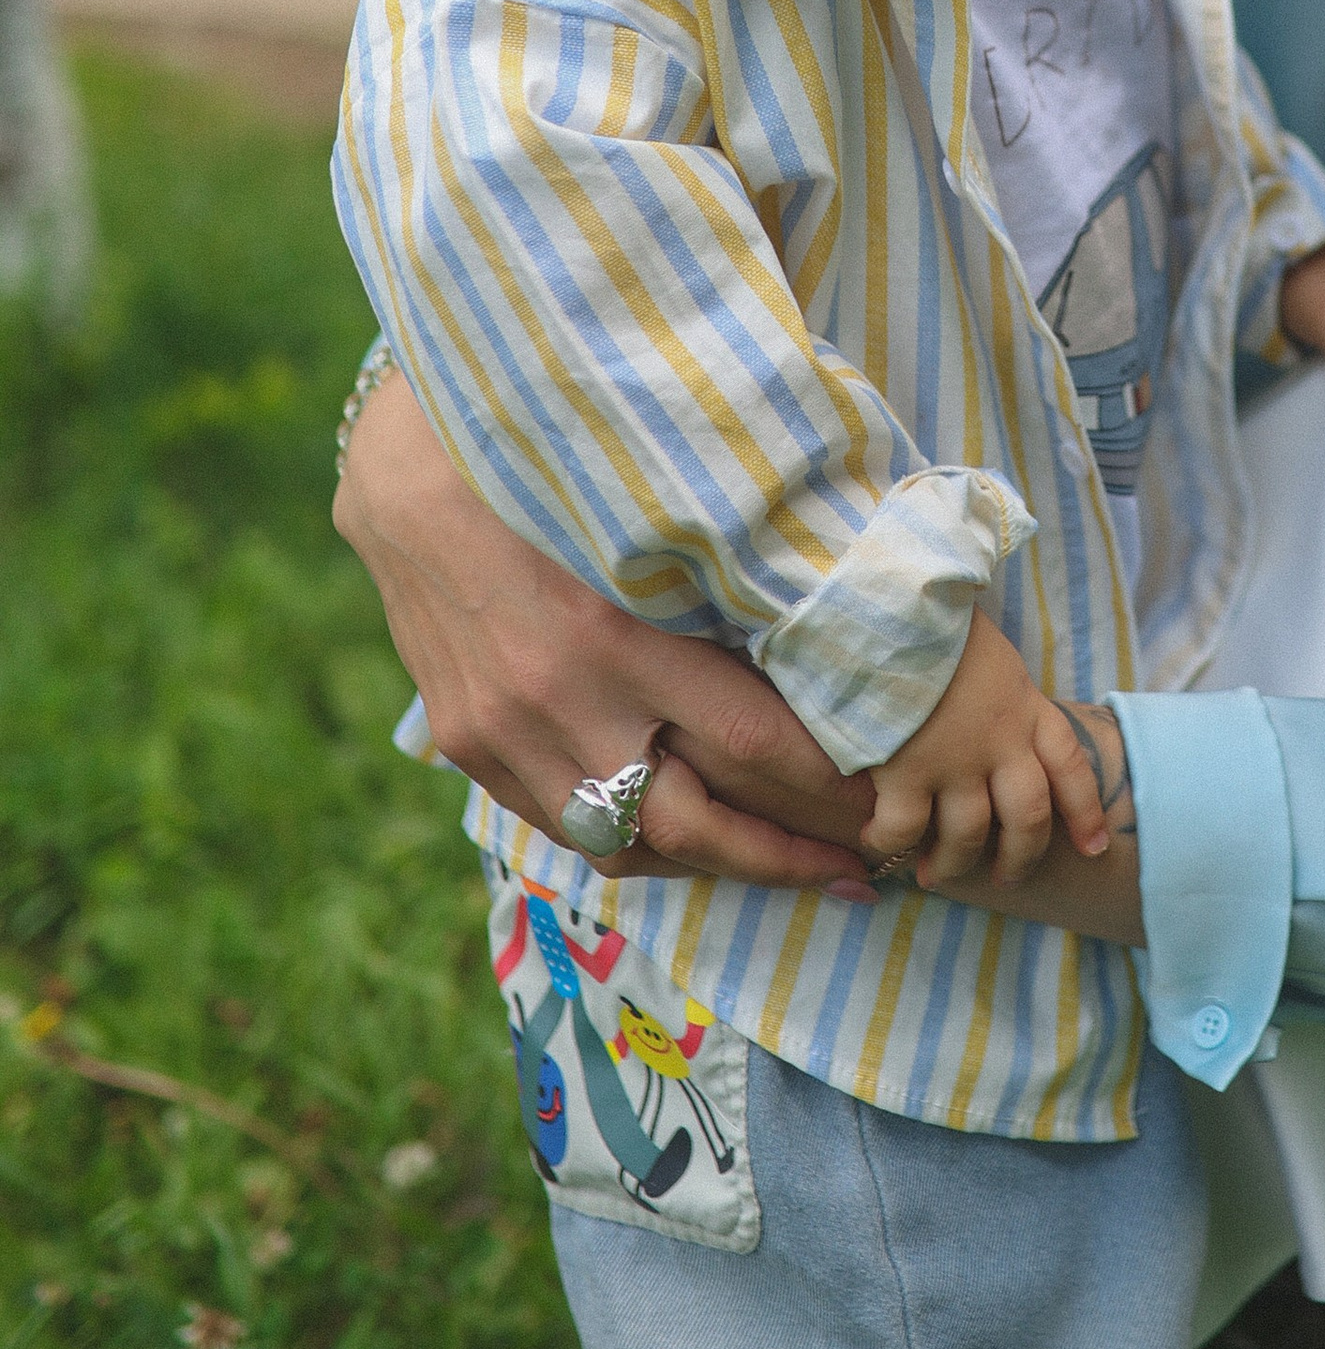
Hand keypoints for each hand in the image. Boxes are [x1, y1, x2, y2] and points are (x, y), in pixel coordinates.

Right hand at [334, 369, 878, 893]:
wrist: (412, 479)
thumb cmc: (559, 480)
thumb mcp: (651, 522)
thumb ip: (725, 588)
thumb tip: (834, 643)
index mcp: (618, 634)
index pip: (750, 741)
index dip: (828, 786)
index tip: (888, 797)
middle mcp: (559, 699)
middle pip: (696, 823)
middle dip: (791, 856)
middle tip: (868, 867)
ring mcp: (506, 735)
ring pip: (630, 846)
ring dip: (721, 867)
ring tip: (797, 869)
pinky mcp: (471, 748)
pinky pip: (568, 830)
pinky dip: (641, 846)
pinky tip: (697, 843)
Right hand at [859, 613, 1121, 890]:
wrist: (892, 607)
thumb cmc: (935, 622)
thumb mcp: (992, 657)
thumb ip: (1003, 698)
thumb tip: (998, 726)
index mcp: (1026, 708)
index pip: (1072, 768)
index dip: (1085, 814)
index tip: (1093, 848)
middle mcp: (1001, 742)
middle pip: (1028, 818)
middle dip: (1021, 857)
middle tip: (1006, 876)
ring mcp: (954, 762)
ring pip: (969, 837)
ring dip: (954, 863)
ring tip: (936, 874)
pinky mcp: (904, 772)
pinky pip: (904, 831)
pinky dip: (891, 846)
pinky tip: (878, 845)